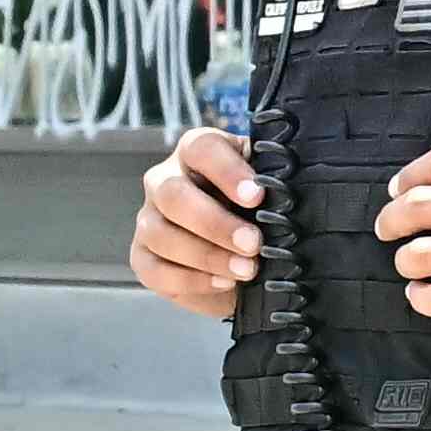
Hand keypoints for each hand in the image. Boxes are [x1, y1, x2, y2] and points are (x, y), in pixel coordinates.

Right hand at [130, 123, 256, 317]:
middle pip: (174, 195)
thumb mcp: (269, 191)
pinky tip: (223, 282)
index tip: (256, 197)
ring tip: (246, 270)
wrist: (242, 254)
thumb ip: (273, 186)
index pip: (202, 148)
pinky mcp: (143, 256)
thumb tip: (287, 194)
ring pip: (161, 234)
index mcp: (197, 152)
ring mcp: (149, 218)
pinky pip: (155, 270)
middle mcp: (164, 180)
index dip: (227, 171)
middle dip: (215, 223)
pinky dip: (192, 280)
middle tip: (253, 243)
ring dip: (207, 256)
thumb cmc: (257, 212)